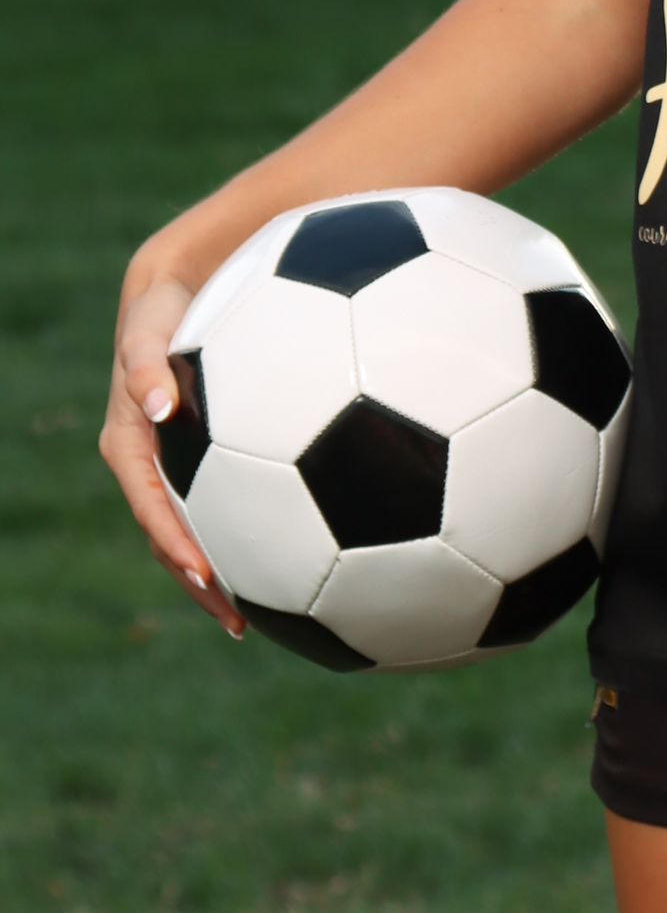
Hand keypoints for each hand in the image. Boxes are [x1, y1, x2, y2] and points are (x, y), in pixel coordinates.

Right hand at [101, 247, 244, 637]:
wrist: (183, 291)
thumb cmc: (166, 308)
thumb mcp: (150, 327)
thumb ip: (147, 362)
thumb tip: (159, 406)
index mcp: (130, 443)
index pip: (149, 506)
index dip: (174, 542)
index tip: (205, 572)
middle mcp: (151, 464)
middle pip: (169, 537)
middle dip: (199, 582)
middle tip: (237, 621)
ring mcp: (177, 467)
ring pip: (194, 532)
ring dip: (219, 575)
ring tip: (259, 617)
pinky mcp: (205, 462)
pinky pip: (221, 507)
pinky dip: (246, 535)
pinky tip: (291, 558)